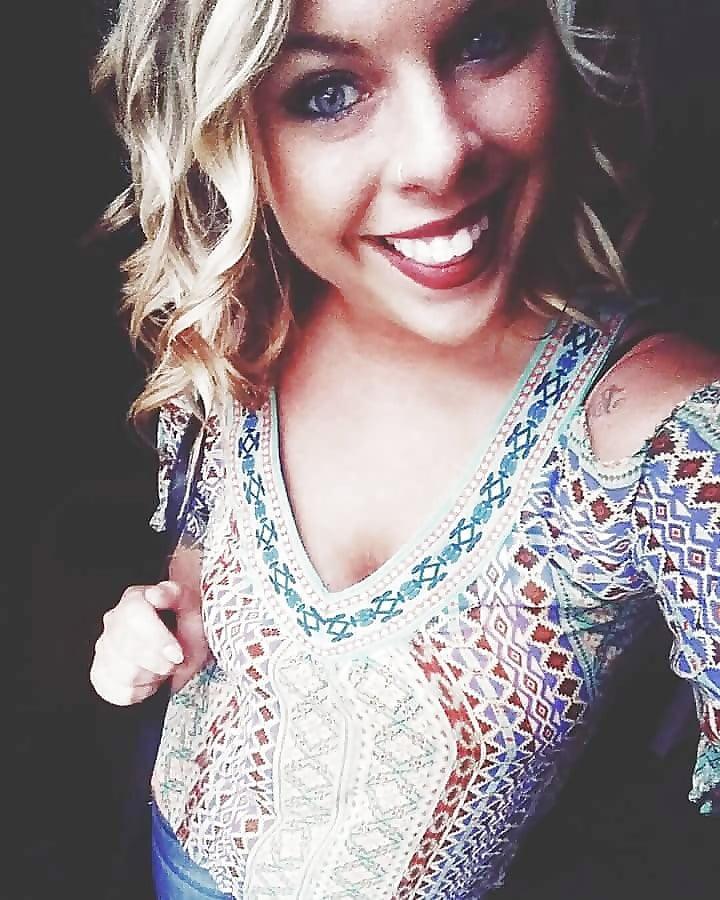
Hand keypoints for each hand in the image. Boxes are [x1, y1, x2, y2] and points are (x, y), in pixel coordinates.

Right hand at [90, 578, 208, 704]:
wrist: (184, 643)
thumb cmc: (187, 623)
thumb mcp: (192, 605)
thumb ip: (176, 595)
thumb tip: (155, 594)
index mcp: (134, 599)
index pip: (133, 616)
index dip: (156, 639)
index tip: (177, 654)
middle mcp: (113, 621)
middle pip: (126, 649)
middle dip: (159, 662)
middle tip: (176, 662)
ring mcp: (104, 648)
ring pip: (122, 674)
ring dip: (152, 677)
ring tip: (163, 668)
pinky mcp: (100, 673)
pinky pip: (115, 692)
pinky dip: (139, 692)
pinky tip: (150, 680)